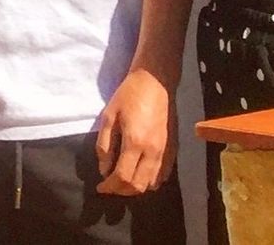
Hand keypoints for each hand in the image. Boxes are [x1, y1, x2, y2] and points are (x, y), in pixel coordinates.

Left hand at [95, 67, 174, 194]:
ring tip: (123, 181)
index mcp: (135, 142)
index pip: (122, 176)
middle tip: (110, 186)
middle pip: (138, 185)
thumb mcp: (109, 115)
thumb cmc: (128, 95)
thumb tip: (104, 170)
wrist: (155, 82)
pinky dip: (150, 182)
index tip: (100, 188)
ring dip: (136, 188)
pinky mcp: (173, 150)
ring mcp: (165, 152)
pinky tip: (140, 175)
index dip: (110, 186)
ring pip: (151, 184)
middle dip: (121, 191)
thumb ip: (105, 144)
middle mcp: (153, 152)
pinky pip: (163, 176)